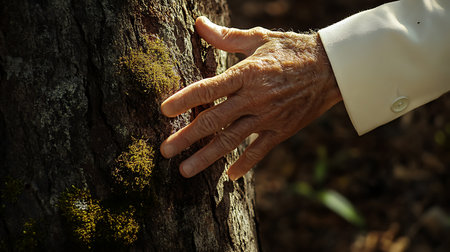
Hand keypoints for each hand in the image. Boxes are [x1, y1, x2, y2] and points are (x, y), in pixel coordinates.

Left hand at [160, 16, 341, 180]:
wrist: (330, 68)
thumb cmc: (291, 50)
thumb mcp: (259, 39)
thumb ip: (226, 37)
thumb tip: (199, 23)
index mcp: (246, 73)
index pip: (208, 88)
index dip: (184, 99)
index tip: (163, 110)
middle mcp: (254, 98)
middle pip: (214, 120)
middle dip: (187, 137)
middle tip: (165, 151)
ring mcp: (268, 117)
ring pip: (232, 140)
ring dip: (207, 157)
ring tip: (185, 171)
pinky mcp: (282, 130)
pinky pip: (260, 151)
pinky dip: (245, 164)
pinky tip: (230, 177)